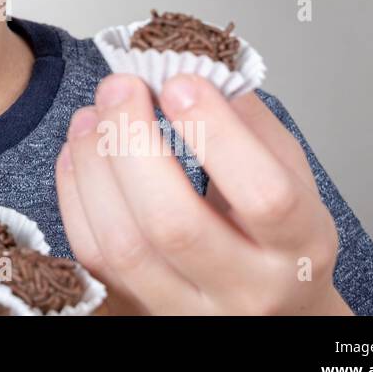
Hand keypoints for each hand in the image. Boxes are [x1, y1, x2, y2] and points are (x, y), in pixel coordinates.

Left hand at [55, 72, 353, 314]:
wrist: (274, 309)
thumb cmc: (279, 235)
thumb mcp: (289, 172)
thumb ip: (247, 119)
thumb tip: (196, 62)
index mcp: (298, 248)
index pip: (264, 196)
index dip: (216, 133)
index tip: (181, 82)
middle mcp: (245, 289)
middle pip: (174, 223)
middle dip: (135, 140)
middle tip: (122, 85)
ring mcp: (187, 308)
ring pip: (122, 245)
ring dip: (94, 164)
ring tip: (93, 114)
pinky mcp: (139, 309)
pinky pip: (91, 256)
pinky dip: (74, 193)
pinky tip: (79, 151)